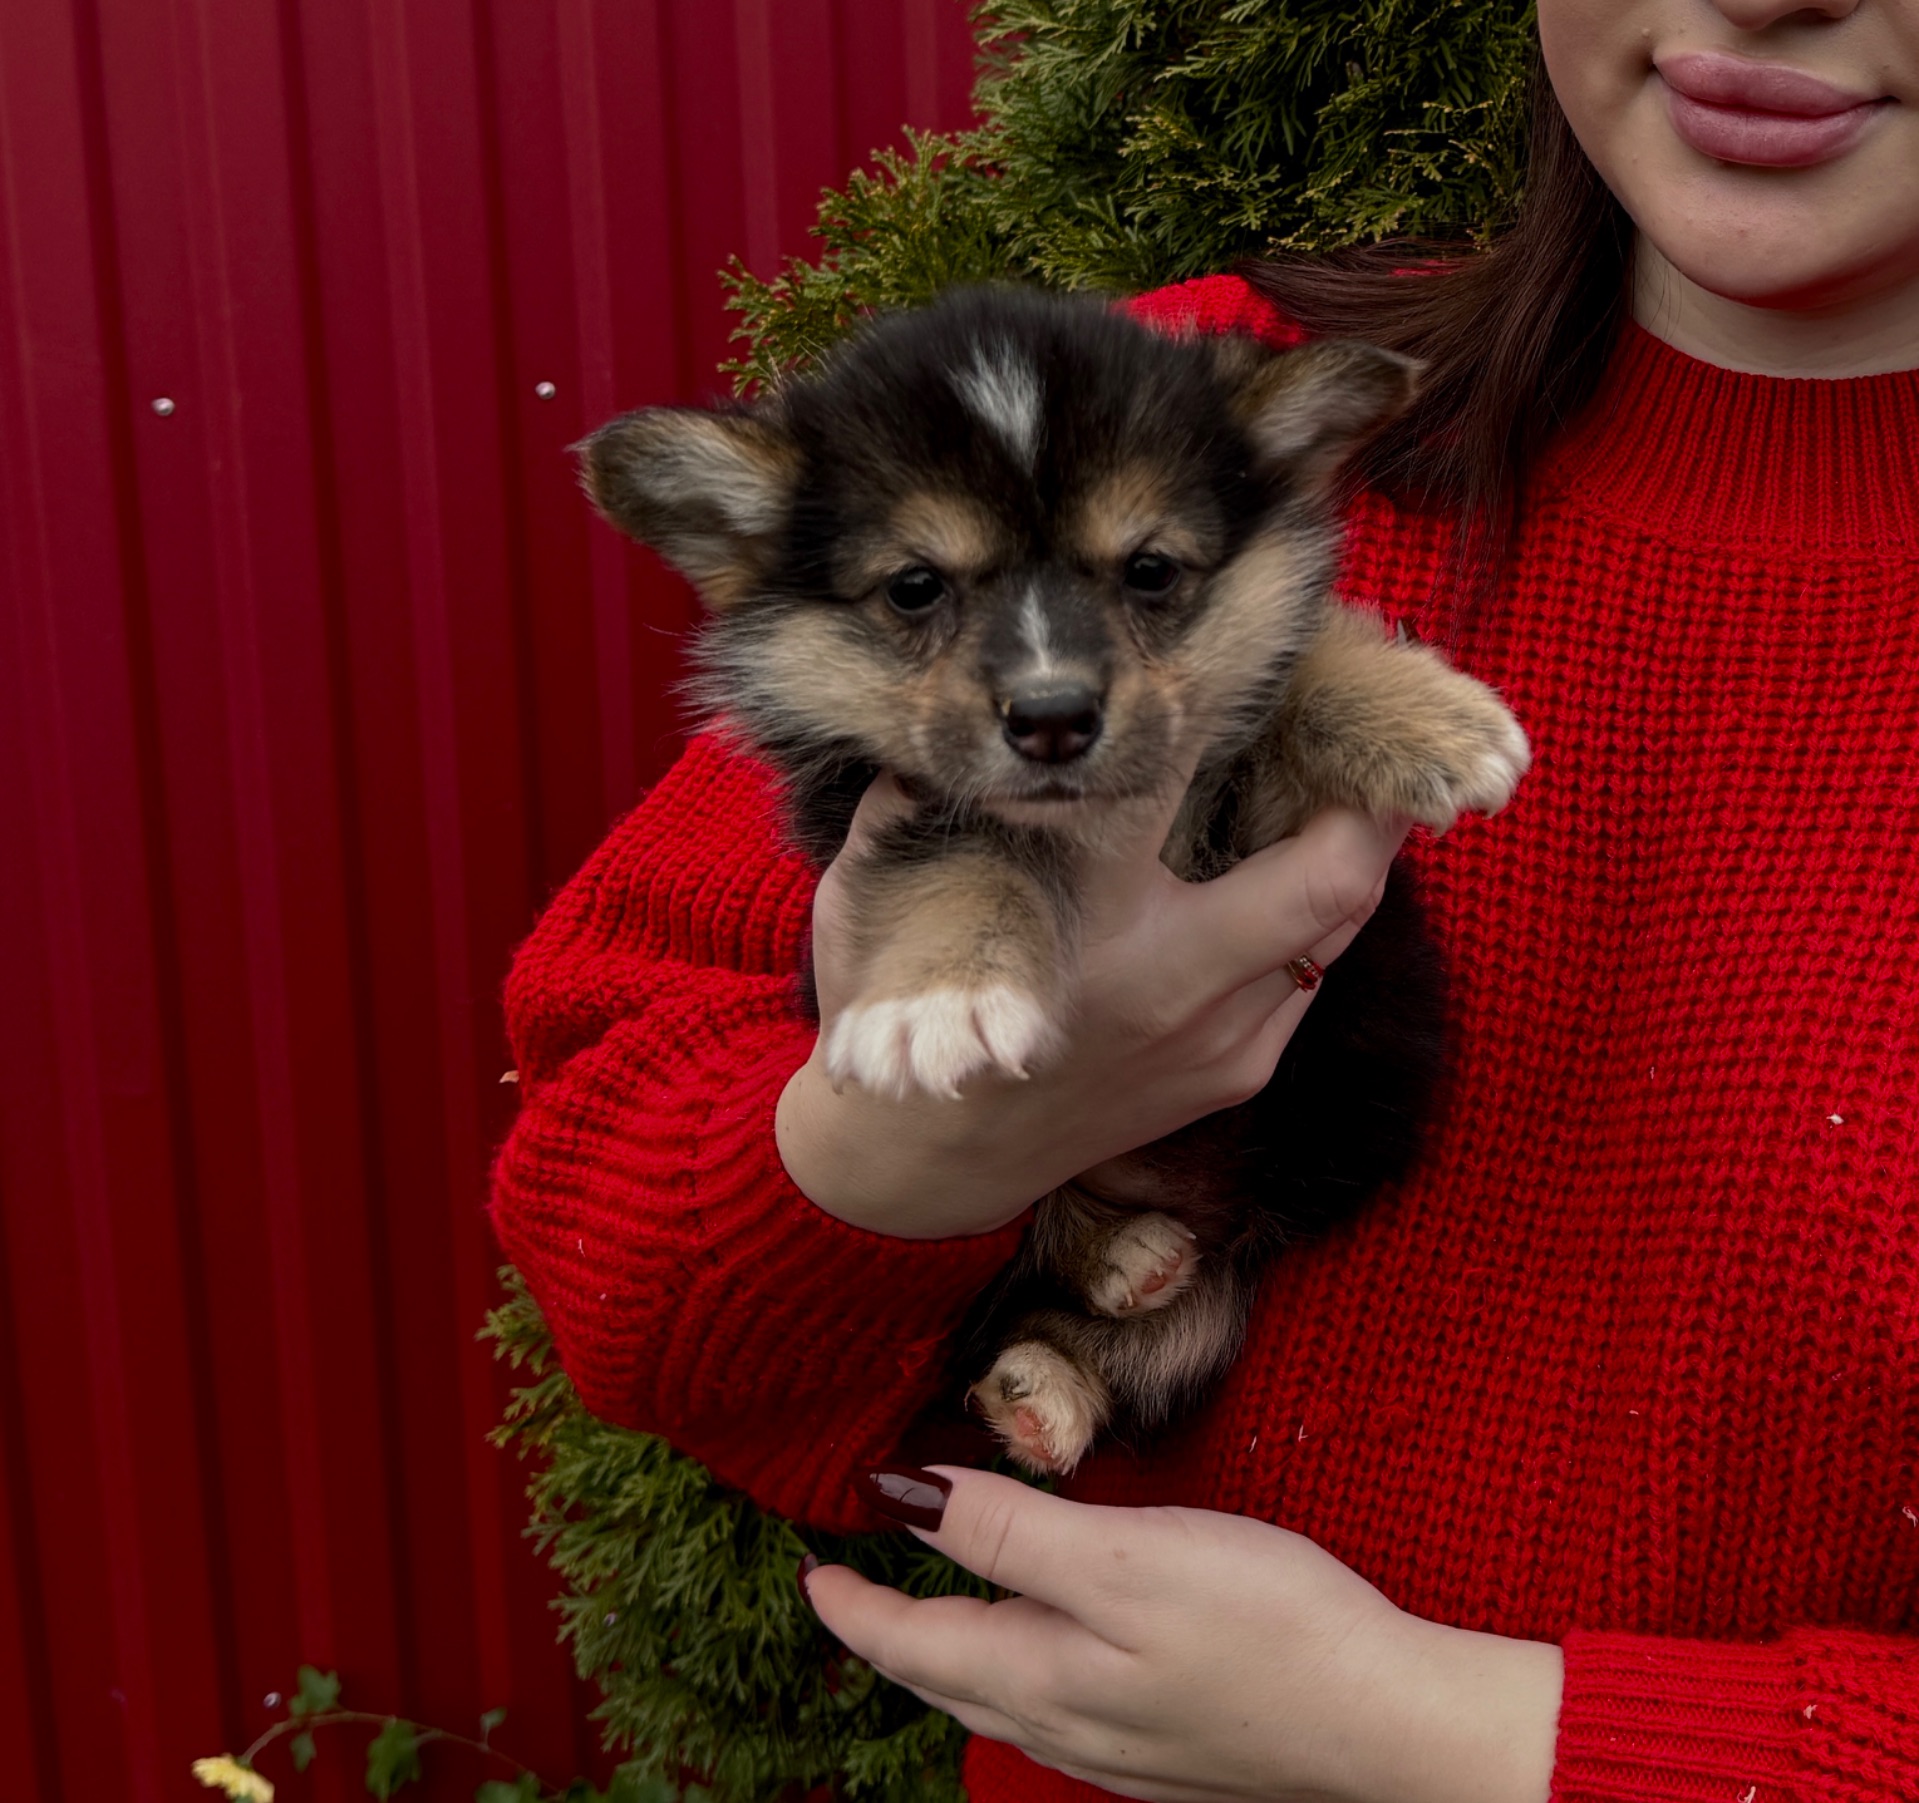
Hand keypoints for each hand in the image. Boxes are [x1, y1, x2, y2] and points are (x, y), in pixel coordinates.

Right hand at [777, 768, 1409, 1238]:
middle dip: (1368, 790)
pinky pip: (1308, 972)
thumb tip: (957, 724)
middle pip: (1328, 873)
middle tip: (1377, 715)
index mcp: (1082, 919)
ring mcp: (1217, 1040)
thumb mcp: (886, 901)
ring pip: (1339, 924)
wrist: (927, 1166)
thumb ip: (914, 804)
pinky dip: (1317, 909)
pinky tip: (1297, 861)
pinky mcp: (1234, 1074)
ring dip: (1355, 846)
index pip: (1171, 781)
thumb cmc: (909, 1018)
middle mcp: (1170, 982)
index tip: (1236, 666)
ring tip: (1347, 773)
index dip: (1214, 709)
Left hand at [804, 1467, 1561, 1802]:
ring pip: (996, 1702)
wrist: (1388, 1727)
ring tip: (925, 1617)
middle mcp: (1066, 1725)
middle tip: (850, 1594)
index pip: (913, 1644)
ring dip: (946, 1659)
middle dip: (888, 1637)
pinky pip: (1052, 1714)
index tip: (815, 1569)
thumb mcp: (1126, 1558)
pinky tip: (1039, 1654)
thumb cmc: (1267, 1630)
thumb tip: (908, 1498)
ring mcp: (1117, 1747)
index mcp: (1042, 1674)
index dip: (855, 1605)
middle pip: (945, 1681)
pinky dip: (1010, 1672)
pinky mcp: (1166, 1747)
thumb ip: (1012, 1529)